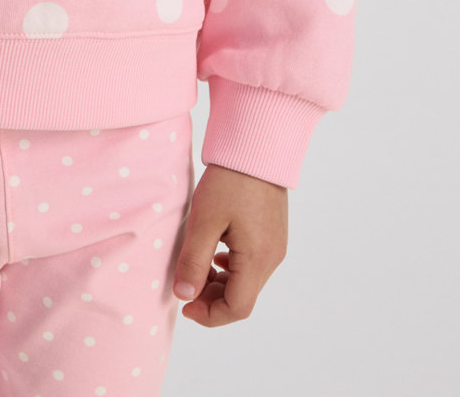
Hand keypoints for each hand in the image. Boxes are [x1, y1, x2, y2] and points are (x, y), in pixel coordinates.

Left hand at [172, 163, 287, 326]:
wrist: (257, 145)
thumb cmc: (230, 181)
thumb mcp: (204, 220)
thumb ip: (194, 261)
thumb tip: (184, 296)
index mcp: (258, 260)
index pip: (237, 308)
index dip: (209, 315)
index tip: (184, 305)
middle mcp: (272, 258)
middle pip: (243, 298)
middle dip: (212, 300)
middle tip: (186, 284)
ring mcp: (275, 246)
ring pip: (247, 282)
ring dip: (220, 284)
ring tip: (196, 267)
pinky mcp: (273, 234)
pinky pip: (252, 264)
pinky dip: (231, 269)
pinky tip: (215, 253)